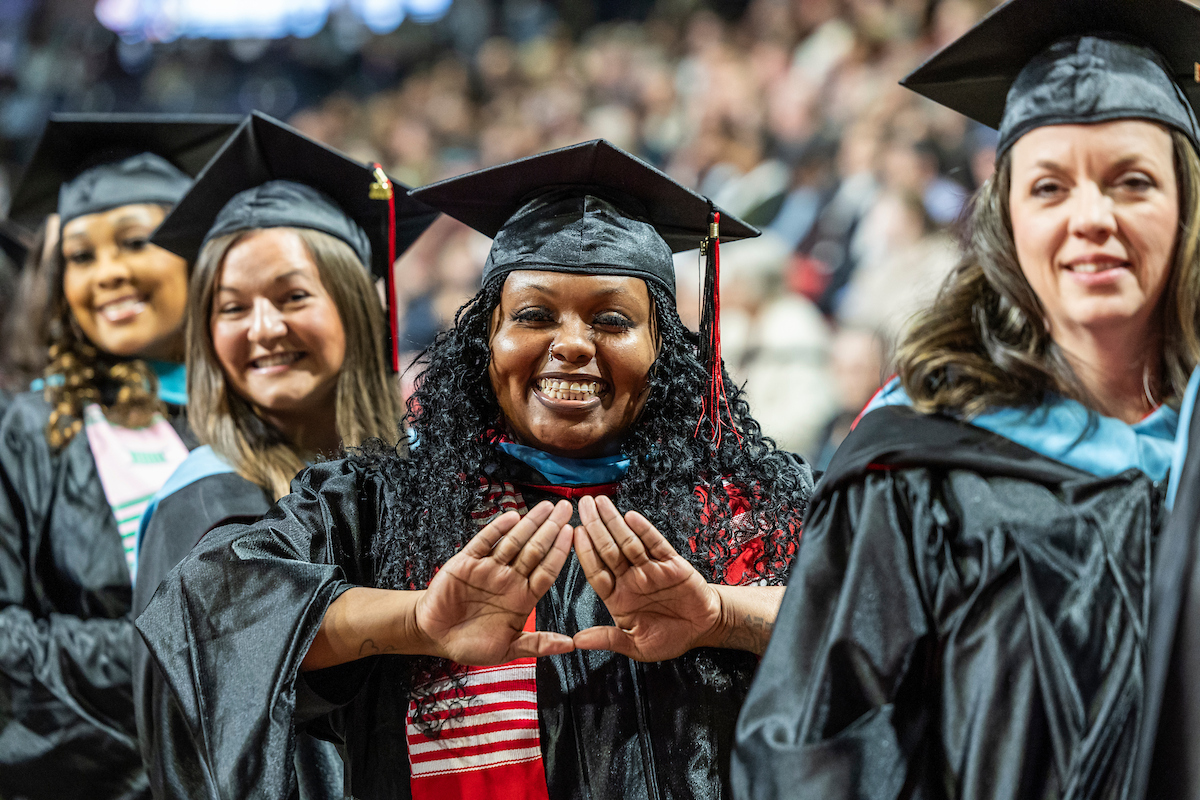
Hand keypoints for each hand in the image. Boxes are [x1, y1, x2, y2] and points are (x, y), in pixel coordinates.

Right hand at [414, 499, 574, 664]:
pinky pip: (485, 542)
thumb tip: (570, 645)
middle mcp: (509, 579)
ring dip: (530, 523)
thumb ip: (537, 644)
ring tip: (545, 507)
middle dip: (550, 529)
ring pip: (514, 542)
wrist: (434, 635)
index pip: (546, 570)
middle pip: (535, 550)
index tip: (572, 535)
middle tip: (566, 509)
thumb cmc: (471, 643)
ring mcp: (489, 568)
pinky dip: (497, 529)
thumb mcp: (508, 649)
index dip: (559, 553)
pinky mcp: (467, 562)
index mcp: (523, 597)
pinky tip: (512, 516)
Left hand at [572, 495, 722, 661]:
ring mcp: (650, 568)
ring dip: (614, 521)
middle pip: (608, 549)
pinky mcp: (671, 563)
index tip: (574, 534)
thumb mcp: (636, 645)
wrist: (703, 628)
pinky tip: (631, 517)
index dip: (585, 552)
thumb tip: (577, 642)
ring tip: (601, 503)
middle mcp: (631, 578)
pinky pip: (655, 544)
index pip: (597, 571)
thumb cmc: (669, 636)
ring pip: (628, 542)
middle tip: (584, 505)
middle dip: (595, 527)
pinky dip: (644, 530)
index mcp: (617, 596)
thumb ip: (609, 639)